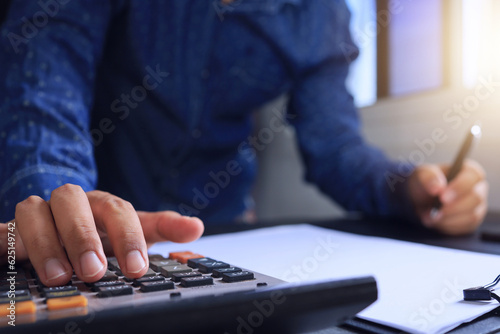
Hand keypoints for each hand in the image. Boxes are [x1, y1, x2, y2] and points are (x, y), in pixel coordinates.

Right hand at [0, 184, 203, 285]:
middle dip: (84, 235)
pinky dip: (7, 243)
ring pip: (33, 211)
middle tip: (95, 271)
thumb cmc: (103, 231)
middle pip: (72, 201)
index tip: (138, 268)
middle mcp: (70, 203)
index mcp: (102, 202)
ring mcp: (38, 213)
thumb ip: (163, 228)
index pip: (118, 209)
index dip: (128, 237)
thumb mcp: (135, 230)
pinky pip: (3, 232)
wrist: (63, 223)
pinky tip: (15, 264)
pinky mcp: (10, 231)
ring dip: (46, 242)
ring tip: (60, 277)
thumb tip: (196, 227)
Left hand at [408, 160, 487, 234]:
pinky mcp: (472, 221)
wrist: (420, 199)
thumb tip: (438, 188)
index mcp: (469, 171)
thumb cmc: (426, 182)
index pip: (473, 177)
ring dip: (449, 219)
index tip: (442, 196)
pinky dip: (449, 227)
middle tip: (435, 212)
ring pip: (472, 216)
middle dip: (453, 207)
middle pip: (475, 198)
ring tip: (429, 217)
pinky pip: (466, 227)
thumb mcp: (422, 175)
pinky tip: (436, 222)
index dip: (459, 187)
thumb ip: (429, 178)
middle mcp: (478, 188)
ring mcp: (477, 206)